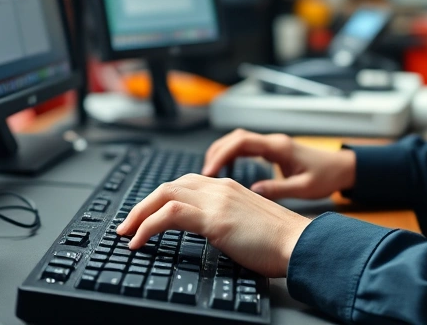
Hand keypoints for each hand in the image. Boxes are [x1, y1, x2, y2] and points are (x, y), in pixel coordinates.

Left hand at [116, 174, 310, 276]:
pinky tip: (140, 241)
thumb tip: (210, 232)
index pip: (183, 184)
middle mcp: (219, 187)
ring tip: (127, 233)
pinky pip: (170, 215)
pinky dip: (148, 226)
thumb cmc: (279, 241)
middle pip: (168, 186)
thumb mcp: (247, 223)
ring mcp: (216, 200)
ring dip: (139, 214)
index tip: (145, 216)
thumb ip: (227, 219)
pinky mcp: (215, 218)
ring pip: (164, 195)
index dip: (159, 199)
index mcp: (227, 187)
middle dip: (142, 205)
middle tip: (127, 225)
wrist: (300, 243)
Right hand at [202, 129, 356, 199]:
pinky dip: (232, 156)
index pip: (241, 143)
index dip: (221, 155)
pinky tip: (226, 170)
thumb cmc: (327, 177)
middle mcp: (273, 142)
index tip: (209, 172)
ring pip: (238, 141)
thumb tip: (254, 191)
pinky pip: (245, 148)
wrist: (342, 169)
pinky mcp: (273, 150)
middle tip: (203, 175)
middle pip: (235, 138)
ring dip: (222, 153)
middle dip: (216, 153)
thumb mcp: (304, 188)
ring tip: (209, 173)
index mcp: (279, 148)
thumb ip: (278, 189)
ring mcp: (272, 145)